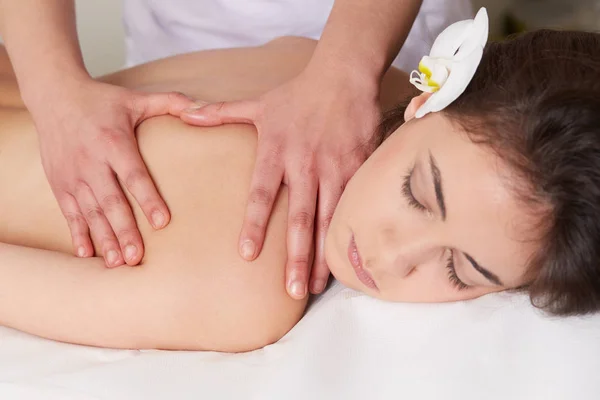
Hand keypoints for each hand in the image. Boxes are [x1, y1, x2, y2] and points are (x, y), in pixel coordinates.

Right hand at [27, 78, 194, 266]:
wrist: (54, 95)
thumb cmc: (103, 100)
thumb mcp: (136, 98)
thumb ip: (171, 102)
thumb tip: (202, 108)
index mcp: (114, 142)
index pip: (134, 175)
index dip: (148, 199)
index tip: (162, 223)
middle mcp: (92, 161)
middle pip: (111, 201)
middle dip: (124, 231)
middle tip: (137, 257)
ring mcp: (73, 174)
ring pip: (90, 212)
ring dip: (103, 238)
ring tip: (117, 263)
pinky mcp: (59, 183)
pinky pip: (69, 212)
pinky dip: (77, 233)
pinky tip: (87, 254)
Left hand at [181, 65, 380, 298]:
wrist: (343, 77)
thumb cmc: (297, 94)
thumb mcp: (258, 104)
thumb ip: (220, 113)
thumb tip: (184, 114)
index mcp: (276, 151)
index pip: (261, 193)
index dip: (254, 224)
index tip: (246, 255)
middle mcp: (305, 164)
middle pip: (299, 217)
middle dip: (297, 256)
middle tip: (291, 290)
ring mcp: (334, 168)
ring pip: (328, 219)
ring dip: (324, 254)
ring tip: (316, 286)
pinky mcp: (357, 168)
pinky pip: (352, 206)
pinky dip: (347, 233)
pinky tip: (345, 258)